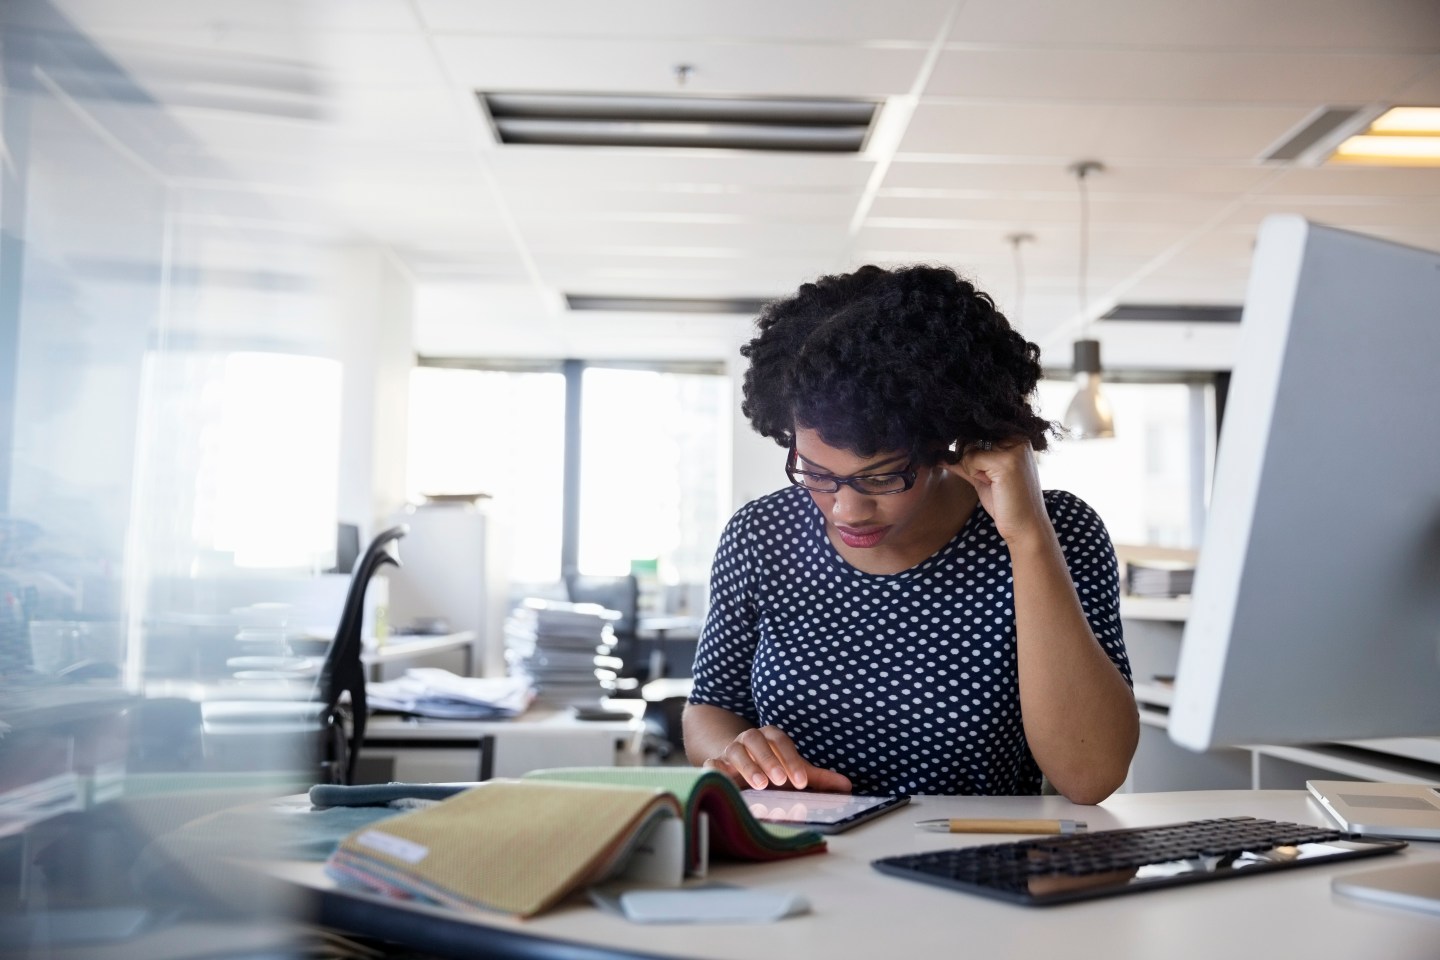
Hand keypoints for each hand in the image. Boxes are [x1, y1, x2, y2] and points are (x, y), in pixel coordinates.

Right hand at [701, 725, 852, 792]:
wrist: (737, 763)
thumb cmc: (771, 767)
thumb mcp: (793, 771)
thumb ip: (818, 778)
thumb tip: (847, 786)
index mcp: (770, 737)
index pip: (782, 742)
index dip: (791, 760)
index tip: (801, 781)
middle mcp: (749, 739)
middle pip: (756, 741)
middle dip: (768, 760)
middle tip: (779, 781)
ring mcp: (730, 750)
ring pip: (735, 751)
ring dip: (747, 766)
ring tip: (760, 785)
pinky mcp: (715, 763)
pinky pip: (712, 763)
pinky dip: (716, 770)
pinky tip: (724, 781)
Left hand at [951, 440, 1051, 546]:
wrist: (1025, 527)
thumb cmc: (1007, 502)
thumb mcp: (984, 476)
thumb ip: (966, 461)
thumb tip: (940, 453)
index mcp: (1017, 438)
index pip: (979, 430)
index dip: (970, 447)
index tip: (977, 465)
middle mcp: (1018, 439)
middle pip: (972, 437)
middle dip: (970, 459)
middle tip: (991, 479)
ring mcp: (1013, 449)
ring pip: (969, 447)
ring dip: (972, 468)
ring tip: (994, 482)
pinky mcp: (1006, 462)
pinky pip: (970, 459)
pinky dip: (973, 473)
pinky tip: (991, 484)